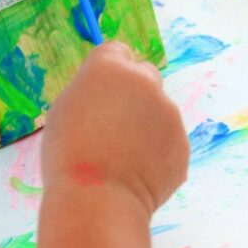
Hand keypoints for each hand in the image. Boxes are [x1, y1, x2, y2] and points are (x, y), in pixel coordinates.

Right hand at [41, 41, 187, 215]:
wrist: (98, 197)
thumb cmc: (68, 152)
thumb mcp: (65, 108)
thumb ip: (91, 91)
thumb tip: (108, 95)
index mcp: (110, 68)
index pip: (117, 50)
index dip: (108, 68)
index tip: (100, 88)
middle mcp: (145, 82)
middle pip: (144, 74)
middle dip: (133, 91)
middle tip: (112, 121)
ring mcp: (169, 112)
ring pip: (157, 109)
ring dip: (144, 123)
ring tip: (121, 154)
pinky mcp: (182, 143)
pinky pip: (167, 139)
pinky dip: (155, 150)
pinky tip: (135, 170)